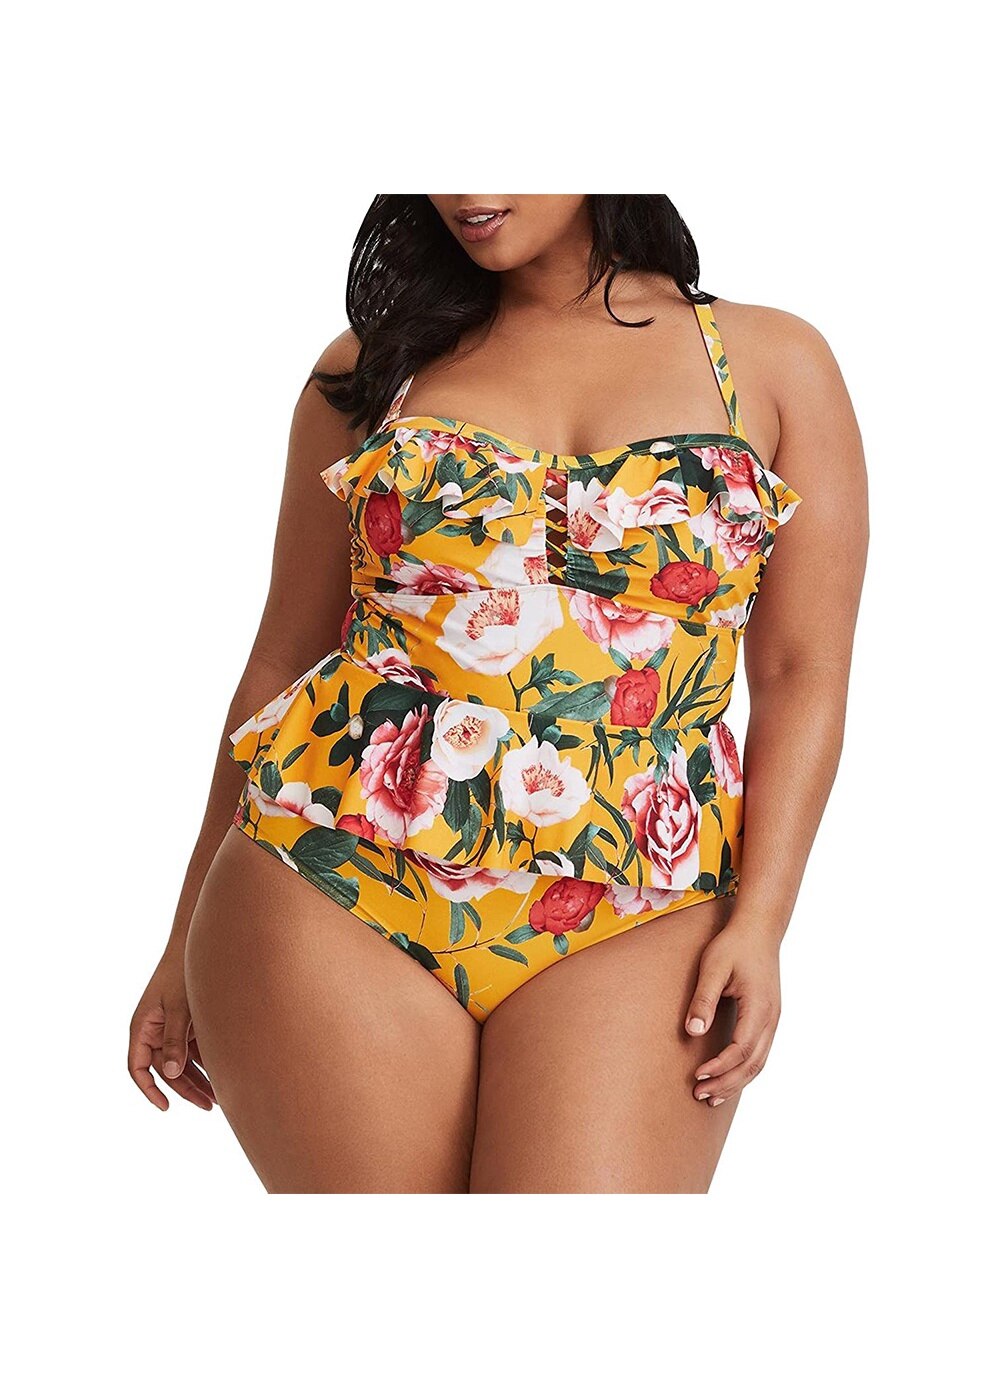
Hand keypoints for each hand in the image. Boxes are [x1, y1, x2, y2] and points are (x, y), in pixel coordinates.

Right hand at [129, 941, 215, 1111]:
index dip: (149, 1089)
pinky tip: (224, 1076)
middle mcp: (153, 1031)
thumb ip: (175, 1040)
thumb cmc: (181, 972)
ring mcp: (170, 1028)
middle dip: (185, 1089)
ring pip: (181, 1062)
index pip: (138, 1068)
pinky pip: (193, 1050)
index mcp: (142, 1027)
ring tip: (219, 1098)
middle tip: (208, 1106)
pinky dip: (206, 1063)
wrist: (197, 945)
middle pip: (166, 1070)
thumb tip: (172, 1074)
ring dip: (198, 1079)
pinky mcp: (186, 1023)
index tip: (166, 1106)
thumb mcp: (178, 1008)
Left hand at [684, 918, 780, 1105]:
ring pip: (759, 1062)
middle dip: (727, 1083)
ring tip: (712, 1097)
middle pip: (753, 1064)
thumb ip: (703, 1000)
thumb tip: (693, 1032)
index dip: (720, 1067)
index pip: (740, 1049)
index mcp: (759, 1007)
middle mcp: (771, 1018)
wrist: (759, 929)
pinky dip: (745, 1070)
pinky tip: (729, 1077)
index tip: (697, 1076)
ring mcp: (774, 1020)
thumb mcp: (713, 968)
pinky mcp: (769, 1018)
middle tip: (700, 1096)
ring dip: (737, 1082)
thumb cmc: (734, 946)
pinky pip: (760, 1053)